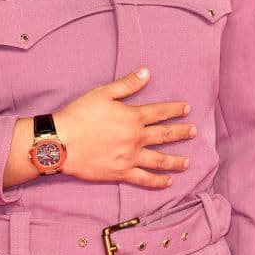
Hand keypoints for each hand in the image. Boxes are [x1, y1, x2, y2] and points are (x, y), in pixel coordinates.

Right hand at [55, 67, 195, 188]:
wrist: (61, 142)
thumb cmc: (79, 115)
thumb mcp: (102, 93)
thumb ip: (127, 84)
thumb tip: (147, 72)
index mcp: (132, 117)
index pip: (160, 112)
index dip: (175, 110)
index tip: (186, 109)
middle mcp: (136, 138)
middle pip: (165, 136)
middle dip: (182, 133)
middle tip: (193, 131)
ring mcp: (130, 157)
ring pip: (160, 160)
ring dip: (176, 161)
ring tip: (187, 162)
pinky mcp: (120, 173)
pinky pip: (144, 179)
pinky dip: (158, 181)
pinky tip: (167, 182)